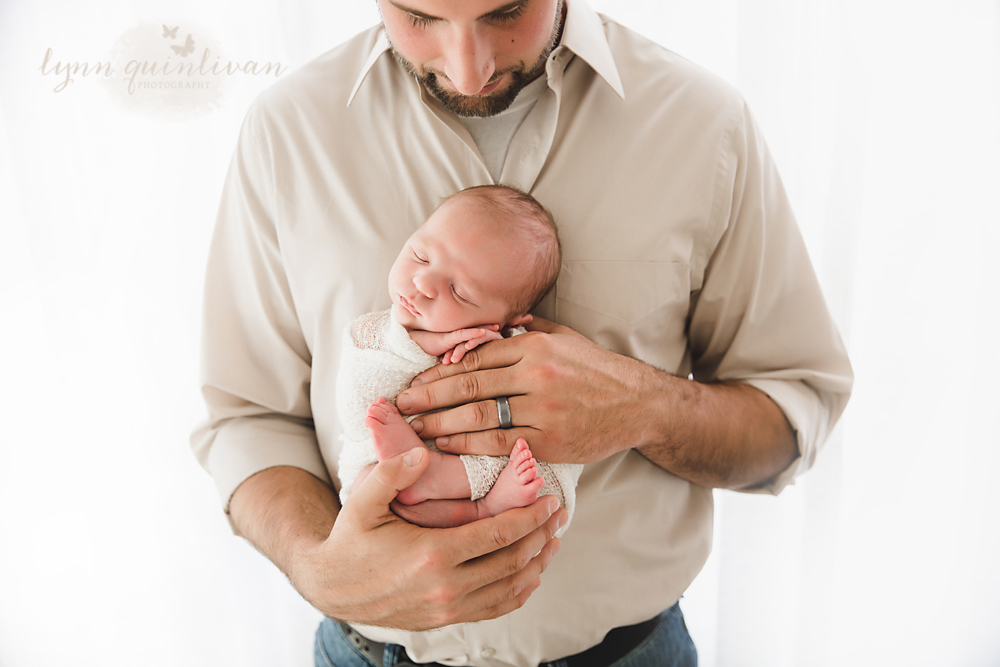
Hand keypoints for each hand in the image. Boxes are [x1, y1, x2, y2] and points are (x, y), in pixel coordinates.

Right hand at [295, 447, 566, 629]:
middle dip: (542, 536)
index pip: (498, 535)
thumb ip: (392, 474)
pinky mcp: (446, 619)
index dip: (530, 518)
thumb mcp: (362, 501)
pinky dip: (520, 592)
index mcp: (433, 554)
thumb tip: (422, 452)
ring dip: (538, 564)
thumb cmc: (349, 540)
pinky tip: (530, 574)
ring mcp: (449, 608)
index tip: (549, 501)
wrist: (330, 587)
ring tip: (552, 541)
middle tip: (558, 515)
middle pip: (513, 562)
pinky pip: (495, 609)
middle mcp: (447, 587)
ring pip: (510, 589)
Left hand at [395, 317, 656, 463]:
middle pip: (469, 383)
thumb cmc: (596, 369)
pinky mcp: (551, 439)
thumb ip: (526, 328)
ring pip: (479, 414)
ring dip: (440, 422)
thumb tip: (488, 326)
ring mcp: (544, 408)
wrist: (638, 403)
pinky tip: (447, 444)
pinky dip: (469, 444)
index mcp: (534, 345)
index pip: (475, 355)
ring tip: (415, 427)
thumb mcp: (563, 336)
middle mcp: (536, 373)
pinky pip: (499, 441)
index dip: (439, 369)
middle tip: (400, 404)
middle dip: (428, 394)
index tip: (415, 378)